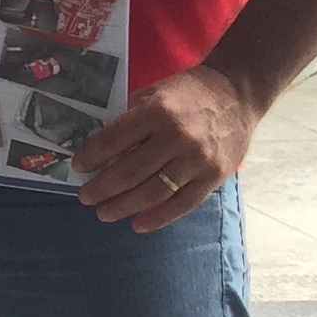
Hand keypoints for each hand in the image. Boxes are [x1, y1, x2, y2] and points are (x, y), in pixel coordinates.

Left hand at [71, 63, 254, 229]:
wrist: (237, 93)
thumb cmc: (189, 92)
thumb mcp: (154, 93)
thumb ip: (130, 119)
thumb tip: (102, 150)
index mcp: (157, 112)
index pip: (115, 138)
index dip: (93, 156)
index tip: (78, 167)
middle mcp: (176, 137)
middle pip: (131, 171)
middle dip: (102, 188)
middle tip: (85, 197)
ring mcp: (197, 159)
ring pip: (153, 192)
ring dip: (124, 206)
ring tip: (104, 213)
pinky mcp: (214, 177)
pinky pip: (182, 204)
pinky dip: (158, 218)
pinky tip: (138, 224)